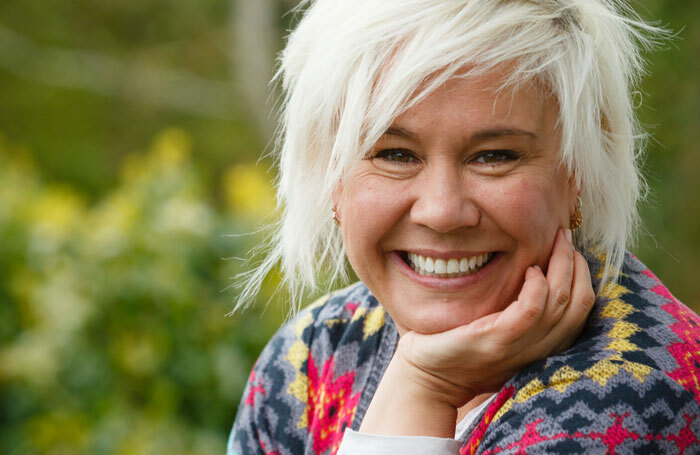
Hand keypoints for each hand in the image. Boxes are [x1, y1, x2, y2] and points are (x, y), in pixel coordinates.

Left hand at [359, 228, 594, 436]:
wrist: (427, 377)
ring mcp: (519, 346)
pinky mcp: (497, 340)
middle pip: (578, 303)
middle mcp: (538, 349)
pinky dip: (537, 286)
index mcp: (542, 347)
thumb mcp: (498, 333)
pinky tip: (529, 268)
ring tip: (554, 241)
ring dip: (562, 265)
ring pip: (560, 301)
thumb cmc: (458, 349)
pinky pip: (530, 310)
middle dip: (577, 264)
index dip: (582, 275)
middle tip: (565, 235)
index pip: (581, 310)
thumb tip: (532, 274)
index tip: (570, 248)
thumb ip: (518, 315)